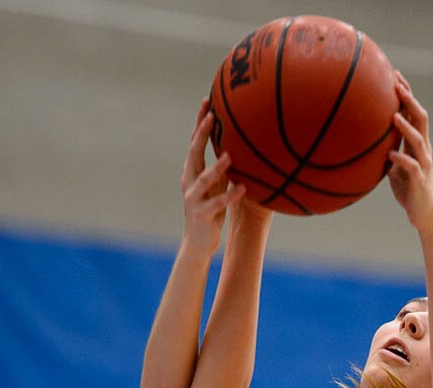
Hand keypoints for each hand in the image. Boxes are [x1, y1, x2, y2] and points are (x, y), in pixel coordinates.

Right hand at [181, 98, 246, 254]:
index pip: (195, 142)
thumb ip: (223, 168)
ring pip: (203, 179)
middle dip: (201, 134)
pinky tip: (243, 189)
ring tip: (230, 156)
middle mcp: (189, 181)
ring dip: (216, 167)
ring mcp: (193, 198)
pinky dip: (230, 196)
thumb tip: (240, 148)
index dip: (200, 122)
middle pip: (193, 153)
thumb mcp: (216, 185)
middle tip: (212, 116)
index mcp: (193, 171)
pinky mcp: (202, 214)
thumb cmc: (211, 210)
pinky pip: (217, 204)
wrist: (198, 242)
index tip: (207, 100)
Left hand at [388, 75, 432, 231]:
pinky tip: (389, 154)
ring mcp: (423, 163)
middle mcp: (424, 149)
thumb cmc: (408, 189)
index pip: (414, 113)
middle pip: (420, 118)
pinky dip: (400, 159)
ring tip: (394, 115)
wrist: (424, 213)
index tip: (395, 75)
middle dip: (409, 100)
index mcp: (418, 144)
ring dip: (406, 127)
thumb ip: (387, 152)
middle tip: (397, 84)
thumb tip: (365, 141)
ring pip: (418, 139)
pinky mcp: (419, 179)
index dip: (407, 94)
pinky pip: (411, 166)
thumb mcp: (394, 167)